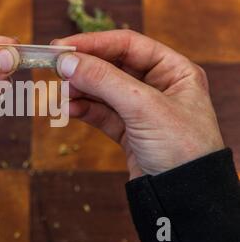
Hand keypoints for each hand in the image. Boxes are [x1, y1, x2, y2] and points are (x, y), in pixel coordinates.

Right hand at [53, 30, 223, 178]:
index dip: (94, 43)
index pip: (128, 45)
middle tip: (57, 70)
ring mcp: (141, 109)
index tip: (63, 48)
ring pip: (102, 90)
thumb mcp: (144, 107)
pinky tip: (69, 110)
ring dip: (80, 90)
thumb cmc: (183, 149)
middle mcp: (158, 86)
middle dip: (84, 69)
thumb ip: (104, 80)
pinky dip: (83, 109)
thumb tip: (68, 61)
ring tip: (62, 96)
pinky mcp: (128, 130)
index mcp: (174, 71)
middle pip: (112, 66)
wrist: (184, 198)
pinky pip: (100, 112)